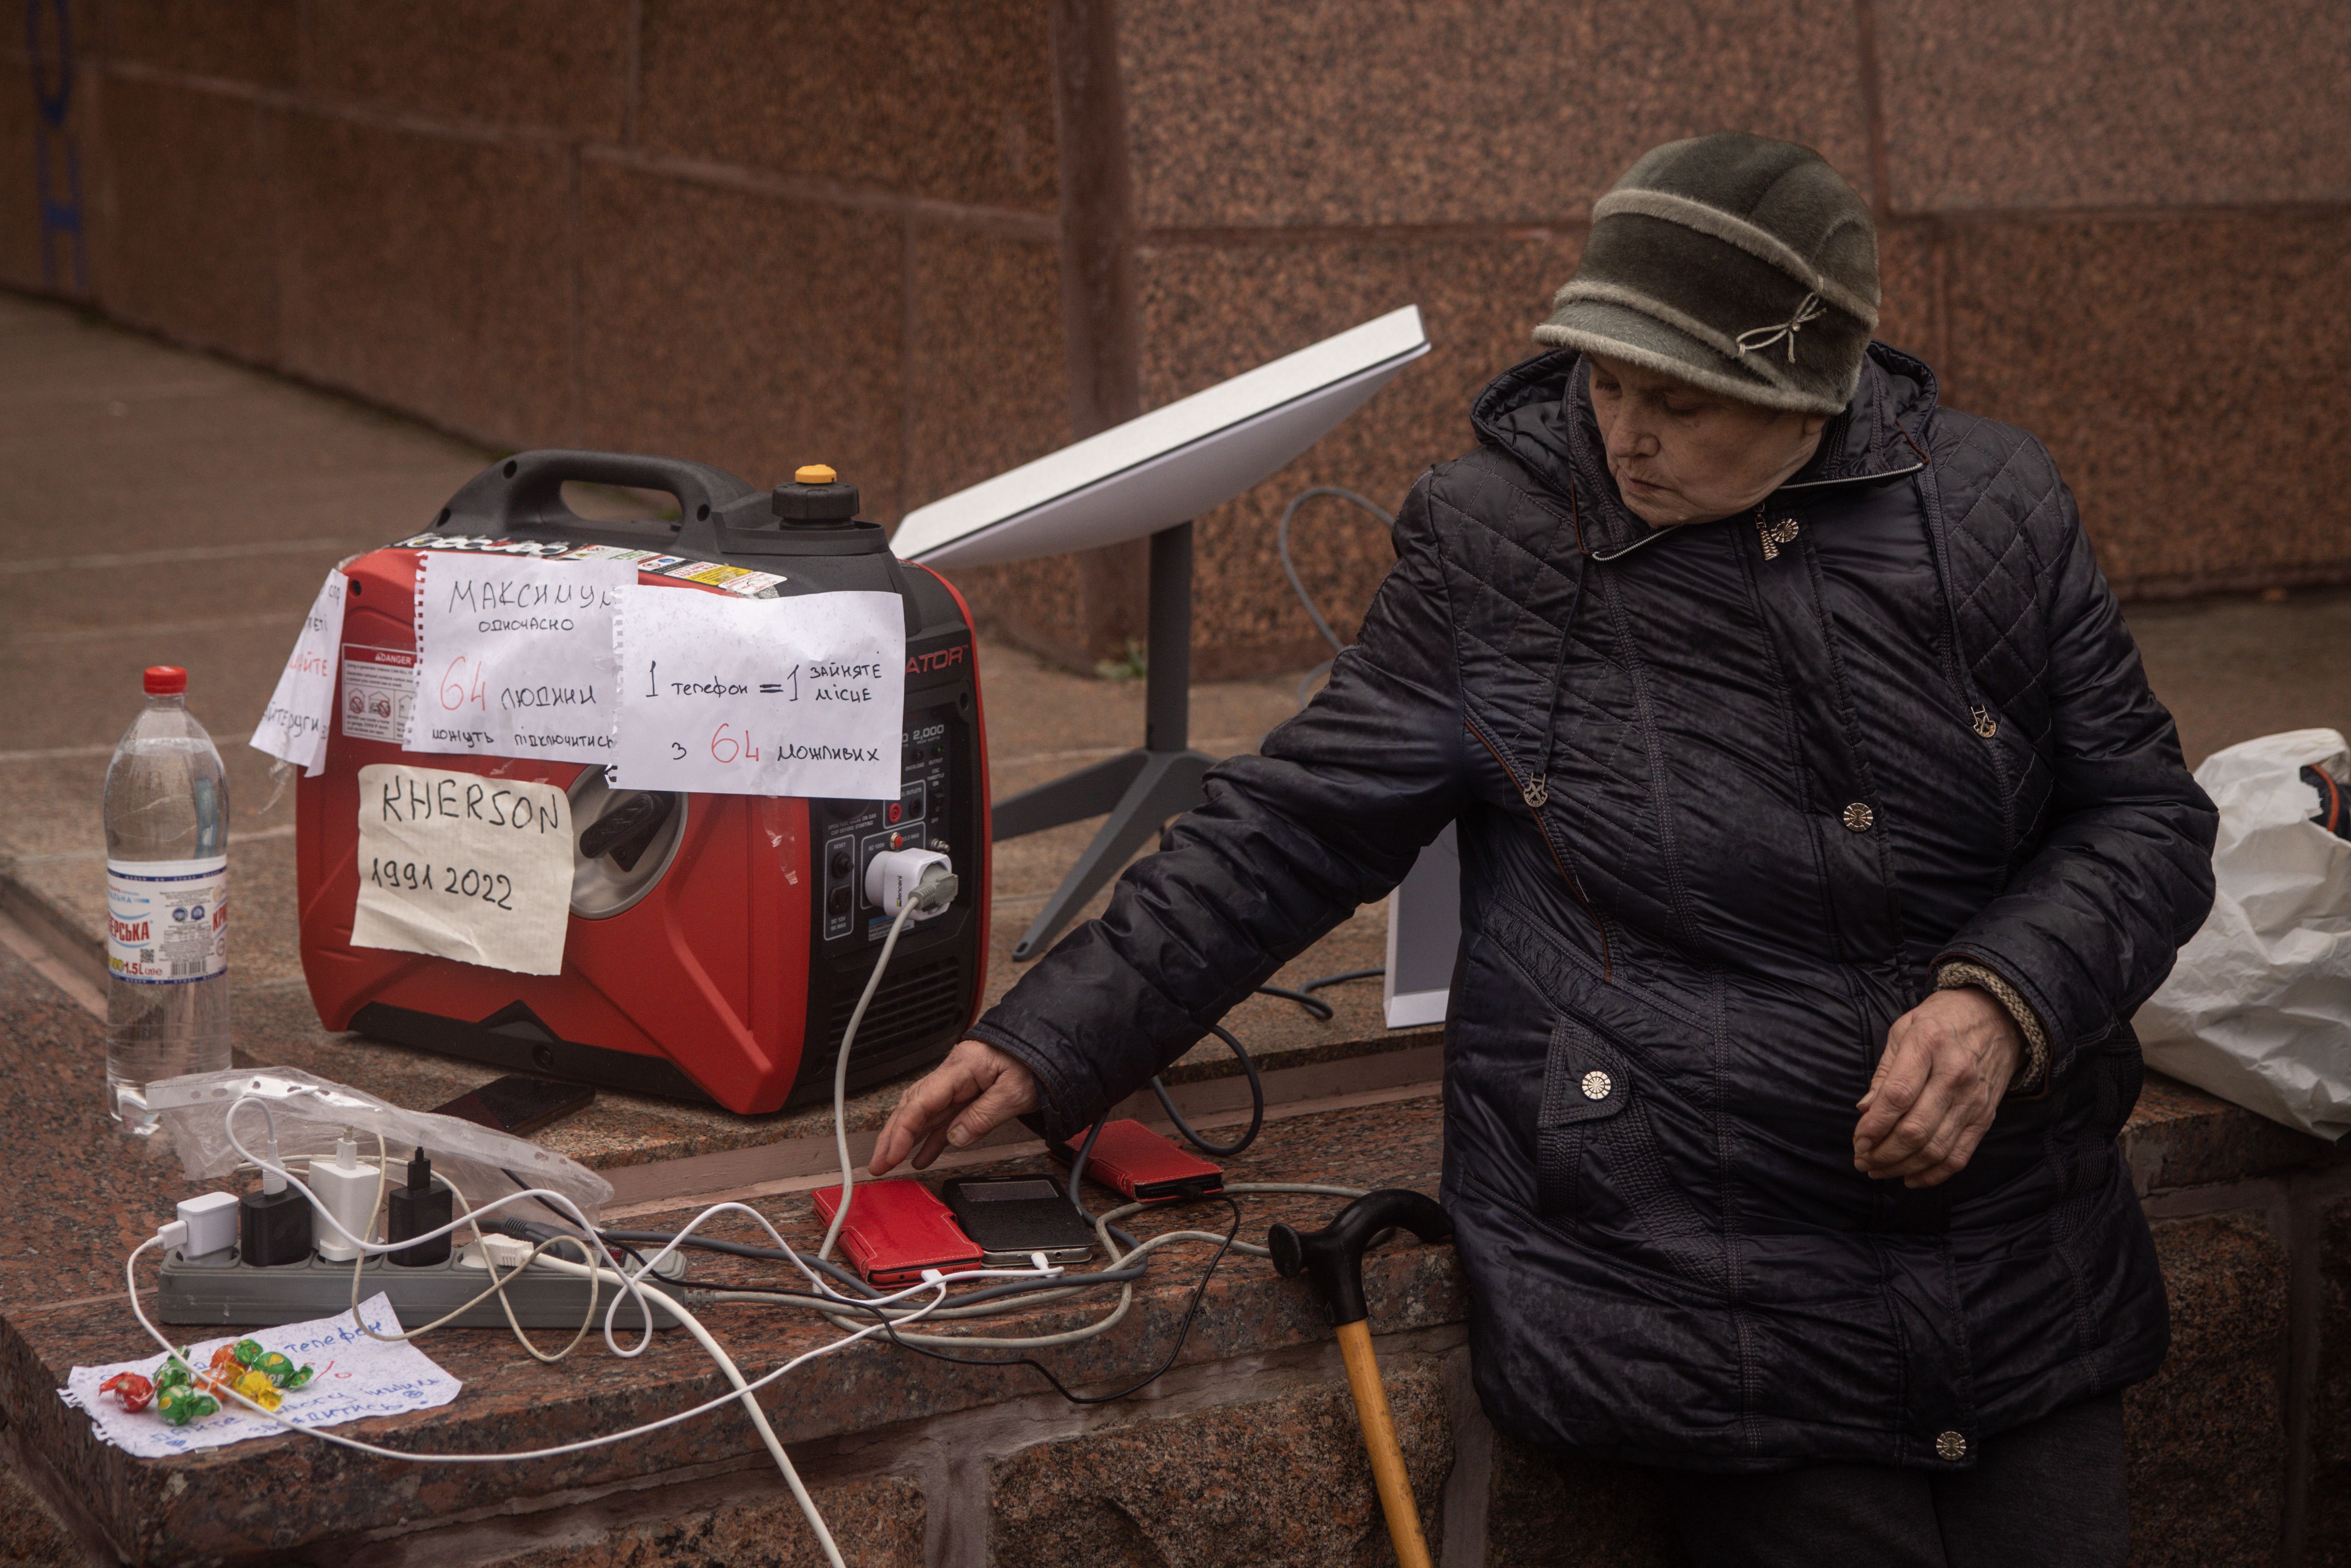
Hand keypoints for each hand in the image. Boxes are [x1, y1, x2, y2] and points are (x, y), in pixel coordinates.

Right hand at [869, 1039, 1039, 1174]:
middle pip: (914, 1106)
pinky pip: (944, 1117)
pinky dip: (932, 1137)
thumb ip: (984, 1116)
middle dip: (892, 1137)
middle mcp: (955, 1073)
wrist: (1051, 1042)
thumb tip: (956, 1137)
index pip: (922, 1101)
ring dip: (907, 1138)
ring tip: (891, 1162)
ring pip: (924, 1113)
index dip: (903, 1131)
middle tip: (878, 1164)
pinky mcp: (969, 1092)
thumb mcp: (1016, 1091)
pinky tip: (923, 1155)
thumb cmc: (1036, 1059)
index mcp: (962, 1067)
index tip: (891, 1155)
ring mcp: (960, 1083)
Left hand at [1852, 988, 2021, 1187]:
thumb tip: (1865, 1110)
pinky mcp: (1986, 1117)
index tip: (1857, 1140)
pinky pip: (1960, 1155)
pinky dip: (1934, 1174)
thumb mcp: (1903, 1030)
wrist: (1996, 1017)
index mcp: (1929, 1045)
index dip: (1874, 1125)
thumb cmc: (1939, 1021)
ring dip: (1902, 1166)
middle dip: (1883, 1152)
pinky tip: (1910, 1178)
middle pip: (1916, 1129)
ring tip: (1878, 1170)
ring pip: (1935, 1148)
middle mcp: (1956, 1075)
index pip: (1898, 1097)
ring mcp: (1974, 1099)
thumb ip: (1884, 1072)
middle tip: (1861, 1160)